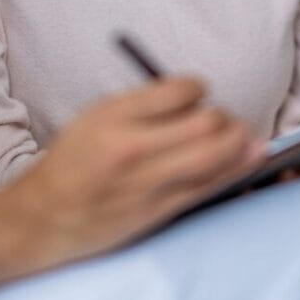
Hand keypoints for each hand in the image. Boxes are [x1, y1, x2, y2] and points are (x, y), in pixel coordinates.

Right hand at [0, 77, 262, 287]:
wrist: (49, 213)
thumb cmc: (74, 160)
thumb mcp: (95, 116)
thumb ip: (139, 105)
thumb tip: (189, 96)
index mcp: (112, 115)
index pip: (173, 91)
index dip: (195, 86)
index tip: (198, 88)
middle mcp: (132, 146)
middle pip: (202, 124)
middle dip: (223, 116)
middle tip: (224, 115)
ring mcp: (148, 182)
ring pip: (213, 158)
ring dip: (239, 142)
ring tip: (245, 135)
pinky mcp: (160, 210)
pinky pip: (207, 188)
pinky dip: (234, 171)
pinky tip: (249, 159)